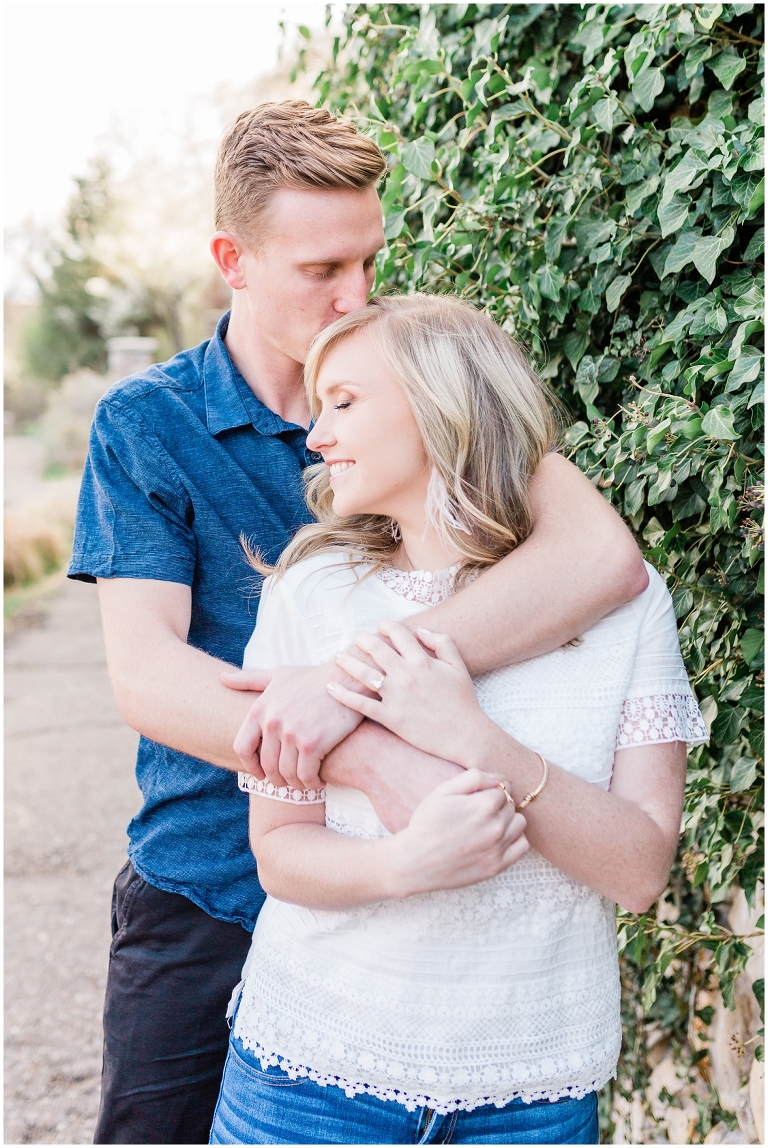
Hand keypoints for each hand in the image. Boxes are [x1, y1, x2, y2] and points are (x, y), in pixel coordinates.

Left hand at [222, 663, 365, 788]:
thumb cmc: (313, 678)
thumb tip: (222, 678)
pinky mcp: (313, 744)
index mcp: (260, 708)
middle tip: (289, 782)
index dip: (250, 766)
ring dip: (296, 784)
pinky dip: (312, 783)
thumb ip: (249, 680)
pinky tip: (319, 780)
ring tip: (305, 782)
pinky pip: (305, 776)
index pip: (242, 748)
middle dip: (277, 779)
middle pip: (267, 766)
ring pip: (286, 774)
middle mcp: (272, 722)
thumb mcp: (278, 675)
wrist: (348, 678)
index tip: (261, 774)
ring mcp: (292, 734)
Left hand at [328, 621, 490, 765]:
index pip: (397, 633)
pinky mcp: (390, 717)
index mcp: (422, 660)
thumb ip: (442, 642)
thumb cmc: (463, 701)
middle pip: (376, 649)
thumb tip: (420, 630)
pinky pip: (360, 704)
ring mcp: (396, 696)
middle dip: (362, 640)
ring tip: (339, 657)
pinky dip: (342, 694)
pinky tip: (331, 687)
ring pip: (363, 673)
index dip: (386, 626)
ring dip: (348, 662)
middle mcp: (406, 675)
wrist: (466, 735)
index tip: (379, 627)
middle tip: (355, 639)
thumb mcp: (458, 666)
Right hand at [387, 768, 528, 895]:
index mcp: (484, 806)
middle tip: (477, 811)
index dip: (490, 789)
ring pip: (519, 823)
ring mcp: (498, 848)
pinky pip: (522, 846)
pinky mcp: (497, 866)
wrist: (415, 861)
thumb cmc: (426, 824)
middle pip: (511, 804)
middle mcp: (496, 827)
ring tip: (488, 824)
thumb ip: (473, 778)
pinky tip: (497, 838)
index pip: (504, 787)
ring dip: (508, 820)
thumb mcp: (443, 791)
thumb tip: (498, 777)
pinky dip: (514, 839)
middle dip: (498, 804)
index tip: (477, 797)